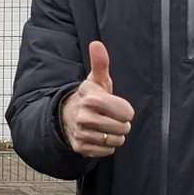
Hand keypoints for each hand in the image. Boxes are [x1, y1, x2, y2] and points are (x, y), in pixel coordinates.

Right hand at [60, 41, 135, 157]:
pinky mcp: (81, 147)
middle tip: (110, 117)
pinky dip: (106, 145)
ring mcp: (82, 134)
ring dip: (114, 135)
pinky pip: (107, 151)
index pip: (127, 113)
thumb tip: (96, 44)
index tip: (115, 106)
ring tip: (104, 126)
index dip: (125, 110)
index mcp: (93, 99)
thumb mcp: (97, 80)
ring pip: (116, 141)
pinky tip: (98, 135)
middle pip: (123, 128)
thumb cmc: (90, 97)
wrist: (66, 115)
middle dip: (120, 123)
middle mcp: (85, 117)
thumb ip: (100, 63)